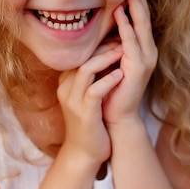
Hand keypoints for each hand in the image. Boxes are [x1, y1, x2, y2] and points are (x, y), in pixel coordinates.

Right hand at [57, 43, 123, 169]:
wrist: (84, 153)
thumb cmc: (91, 122)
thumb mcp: (86, 96)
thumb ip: (91, 77)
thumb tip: (106, 55)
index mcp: (66, 82)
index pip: (79, 54)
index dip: (97, 42)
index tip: (115, 35)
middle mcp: (66, 88)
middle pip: (81, 57)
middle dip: (103, 45)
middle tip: (122, 38)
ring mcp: (73, 101)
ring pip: (85, 69)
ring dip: (106, 58)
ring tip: (123, 51)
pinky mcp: (84, 113)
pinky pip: (94, 91)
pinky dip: (108, 80)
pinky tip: (120, 75)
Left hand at [103, 0, 157, 127]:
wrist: (116, 116)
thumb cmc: (111, 89)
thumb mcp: (109, 60)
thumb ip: (109, 43)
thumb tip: (100, 23)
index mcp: (141, 47)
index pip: (138, 16)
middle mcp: (147, 50)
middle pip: (143, 15)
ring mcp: (145, 59)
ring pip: (140, 25)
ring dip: (135, 4)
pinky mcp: (138, 68)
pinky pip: (131, 43)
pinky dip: (126, 27)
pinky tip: (120, 13)